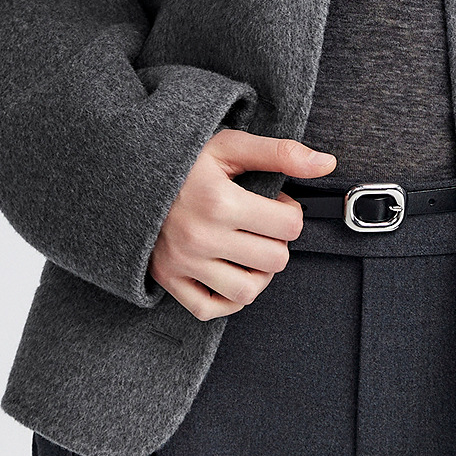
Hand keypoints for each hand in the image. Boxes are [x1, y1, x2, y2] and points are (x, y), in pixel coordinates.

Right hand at [149, 128, 336, 321]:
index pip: (288, 225)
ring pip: (247, 291)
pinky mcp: (168, 279)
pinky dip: (227, 299)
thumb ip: (281, 153)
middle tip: (262, 225)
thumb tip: (326, 164)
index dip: (289, 212)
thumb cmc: (183, 159)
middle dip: (277, 241)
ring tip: (251, 250)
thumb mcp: (230, 145)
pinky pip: (209, 309)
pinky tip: (231, 273)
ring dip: (259, 273)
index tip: (273, 203)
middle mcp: (201, 237)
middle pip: (274, 261)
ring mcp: (183, 263)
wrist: (128, 173)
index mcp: (219, 202)